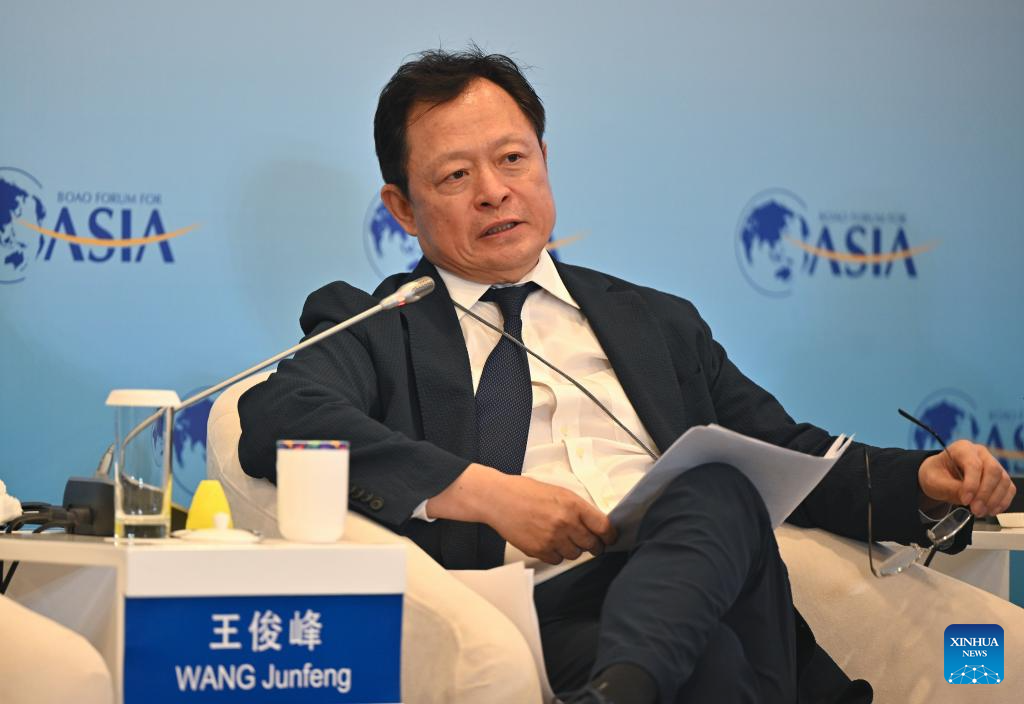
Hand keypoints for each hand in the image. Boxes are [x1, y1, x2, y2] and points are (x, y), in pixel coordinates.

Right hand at [486, 475, 617, 563]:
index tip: (610, 539)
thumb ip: (577, 507)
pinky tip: (548, 542)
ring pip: (574, 555)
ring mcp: (552, 538)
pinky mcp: (539, 550)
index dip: (610, 536)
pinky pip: (557, 560)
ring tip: (562, 538)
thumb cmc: (524, 492)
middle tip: (591, 544)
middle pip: (592, 545)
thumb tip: (593, 522)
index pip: (603, 527)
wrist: (499, 499)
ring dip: (572, 549)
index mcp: (573, 505)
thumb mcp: (558, 491)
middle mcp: (565, 523)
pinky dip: (555, 554)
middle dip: (594, 545)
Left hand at [918, 440, 1015, 516]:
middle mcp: (980, 453)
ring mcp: (993, 464)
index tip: (966, 500)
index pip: (973, 464)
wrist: (939, 477)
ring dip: (994, 500)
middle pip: (993, 471)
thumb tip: (968, 499)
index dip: (972, 484)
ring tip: (980, 512)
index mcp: (962, 448)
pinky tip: (991, 510)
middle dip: (985, 493)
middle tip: (975, 510)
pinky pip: (1008, 489)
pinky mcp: (999, 477)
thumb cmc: (936, 475)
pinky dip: (1002, 501)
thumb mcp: (934, 481)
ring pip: (1003, 481)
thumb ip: (950, 488)